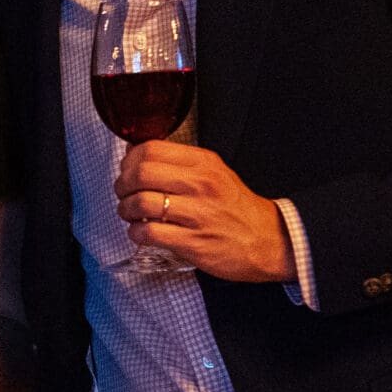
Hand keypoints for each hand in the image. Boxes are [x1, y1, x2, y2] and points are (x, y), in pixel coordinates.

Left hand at [115, 141, 293, 283]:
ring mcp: (197, 214)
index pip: (150, 149)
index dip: (129, 161)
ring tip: (131, 214)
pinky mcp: (193, 242)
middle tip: (124, 193)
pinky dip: (136, 233)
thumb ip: (179, 163)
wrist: (269, 240)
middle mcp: (200, 185)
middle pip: (140, 174)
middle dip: (122, 185)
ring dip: (126, 210)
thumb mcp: (214, 173)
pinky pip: (149, 233)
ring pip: (141, 203)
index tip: (127, 170)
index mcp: (204, 163)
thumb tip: (136, 155)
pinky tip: (141, 233)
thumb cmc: (237, 208)